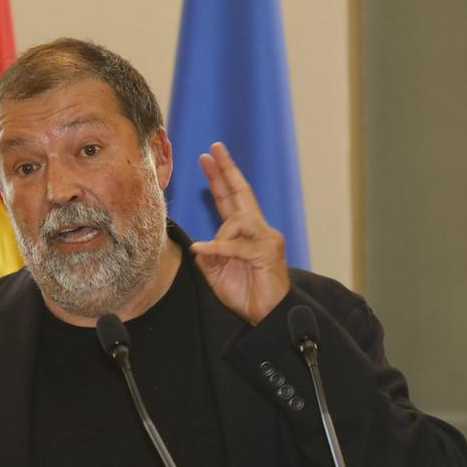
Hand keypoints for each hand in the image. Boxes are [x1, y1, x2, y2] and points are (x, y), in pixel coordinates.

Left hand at [189, 142, 290, 324]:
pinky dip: (219, 248)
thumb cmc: (246, 295)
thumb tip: (199, 246)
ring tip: (212, 252)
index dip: (219, 178)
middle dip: (226, 170)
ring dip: (220, 235)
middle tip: (214, 150)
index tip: (208, 157)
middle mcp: (259, 230)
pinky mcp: (267, 252)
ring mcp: (266, 239)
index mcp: (245, 233)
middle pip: (242, 193)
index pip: (231, 199)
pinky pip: (237, 245)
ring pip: (238, 220)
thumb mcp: (217, 274)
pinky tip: (205, 250)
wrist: (266, 316)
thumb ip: (208, 257)